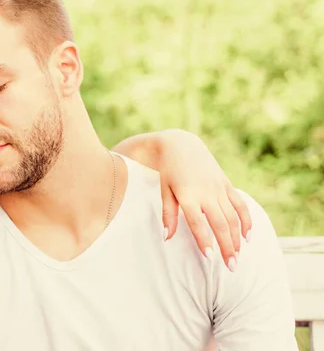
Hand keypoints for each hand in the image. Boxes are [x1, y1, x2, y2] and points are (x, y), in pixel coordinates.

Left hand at [158, 130, 250, 270]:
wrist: (181, 145)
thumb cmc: (168, 171)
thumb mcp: (164, 191)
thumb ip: (168, 215)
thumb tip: (167, 238)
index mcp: (188, 195)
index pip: (198, 223)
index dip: (205, 241)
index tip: (210, 258)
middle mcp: (206, 192)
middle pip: (220, 224)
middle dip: (227, 247)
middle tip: (231, 267)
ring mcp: (219, 188)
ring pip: (233, 217)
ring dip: (237, 239)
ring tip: (238, 257)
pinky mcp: (226, 183)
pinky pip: (240, 204)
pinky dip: (246, 221)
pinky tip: (248, 236)